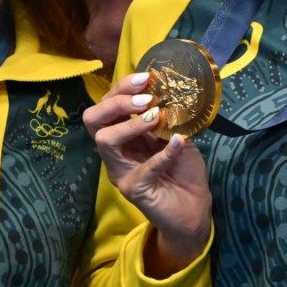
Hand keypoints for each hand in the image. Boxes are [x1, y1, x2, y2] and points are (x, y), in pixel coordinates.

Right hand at [84, 71, 212, 277]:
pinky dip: (163, 153)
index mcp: (123, 134)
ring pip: (105, 141)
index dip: (122, 87)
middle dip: (116, 102)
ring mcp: (120, 172)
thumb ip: (168, 118)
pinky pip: (143, 169)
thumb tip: (168, 92)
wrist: (194, 208)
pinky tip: (180, 142)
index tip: (146, 78)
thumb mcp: (176, 135)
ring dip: (131, 124)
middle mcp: (115, 152)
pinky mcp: (134, 190)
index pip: (107, 105)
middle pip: (92, 119)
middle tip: (145, 99)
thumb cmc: (183, 170)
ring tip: (155, 117)